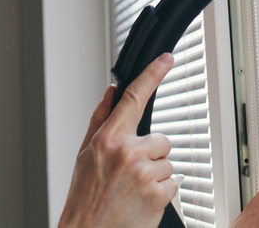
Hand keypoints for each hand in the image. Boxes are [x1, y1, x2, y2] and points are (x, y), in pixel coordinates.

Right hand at [59, 53, 177, 227]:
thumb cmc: (85, 197)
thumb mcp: (85, 154)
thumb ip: (100, 120)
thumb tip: (111, 93)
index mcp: (108, 139)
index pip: (134, 97)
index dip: (152, 74)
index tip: (165, 59)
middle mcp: (127, 152)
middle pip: (161, 138)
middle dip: (151, 153)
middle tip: (131, 173)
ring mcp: (145, 173)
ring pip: (168, 162)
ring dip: (156, 175)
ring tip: (133, 189)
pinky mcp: (159, 194)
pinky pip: (173, 184)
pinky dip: (161, 193)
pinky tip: (141, 200)